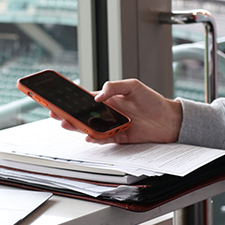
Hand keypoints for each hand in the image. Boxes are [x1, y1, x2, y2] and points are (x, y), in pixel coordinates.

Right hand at [55, 79, 181, 144]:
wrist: (169, 120)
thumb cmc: (153, 101)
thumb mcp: (133, 86)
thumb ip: (114, 87)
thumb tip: (97, 96)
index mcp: (108, 99)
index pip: (85, 98)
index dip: (70, 99)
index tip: (57, 98)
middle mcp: (107, 113)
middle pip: (82, 114)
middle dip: (67, 114)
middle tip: (55, 113)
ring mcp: (111, 126)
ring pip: (89, 127)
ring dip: (77, 126)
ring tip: (66, 123)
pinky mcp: (118, 137)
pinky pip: (102, 139)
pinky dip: (94, 138)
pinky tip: (87, 135)